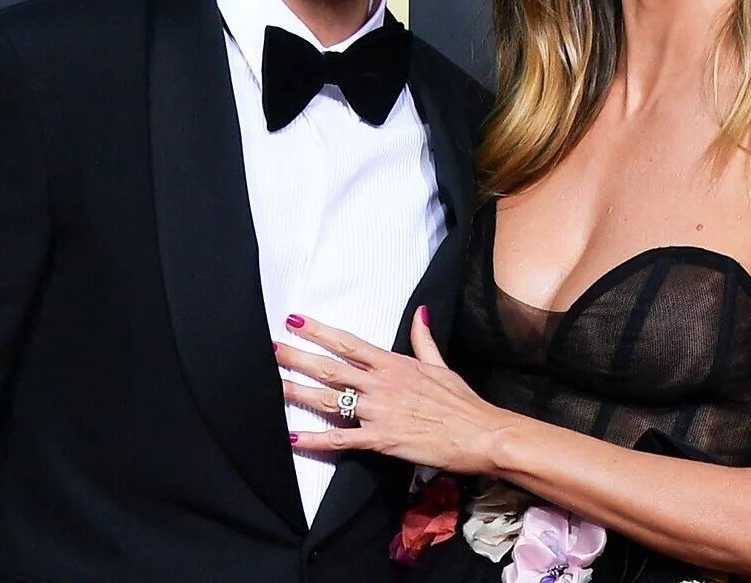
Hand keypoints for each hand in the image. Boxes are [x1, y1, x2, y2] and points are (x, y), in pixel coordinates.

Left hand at [275, 308, 510, 475]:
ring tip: (272, 385)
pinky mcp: (381, 440)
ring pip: (330, 400)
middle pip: (330, 367)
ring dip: (298, 392)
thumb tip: (420, 311)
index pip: (348, 343)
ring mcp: (378, 412)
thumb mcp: (441, 364)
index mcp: (393, 364)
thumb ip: (423, 339)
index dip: (319, 331)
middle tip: (270, 349)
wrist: (480, 433)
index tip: (295, 321)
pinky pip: (341, 440)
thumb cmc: (462, 401)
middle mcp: (381, 384)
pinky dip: (316, 439)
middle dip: (297, 357)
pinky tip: (293, 437)